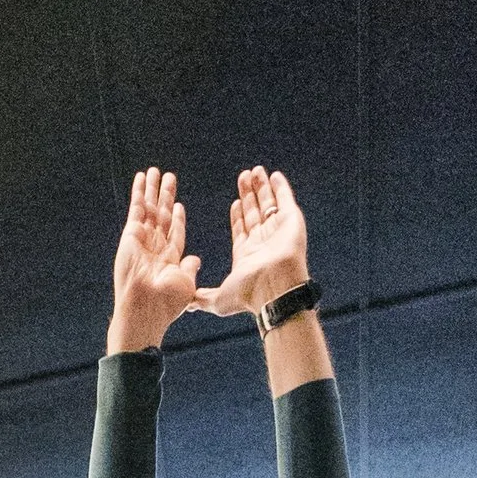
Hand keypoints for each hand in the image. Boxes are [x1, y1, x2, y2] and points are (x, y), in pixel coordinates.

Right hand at [106, 166, 200, 354]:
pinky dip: (139, 192)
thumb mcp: (186, 283)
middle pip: (162, 215)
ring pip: (149, 208)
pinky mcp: (131, 234)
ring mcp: (141, 240)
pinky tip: (141, 177)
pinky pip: (136, 208)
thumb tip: (196, 260)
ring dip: (152, 189)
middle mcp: (154, 248)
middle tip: (168, 177)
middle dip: (165, 197)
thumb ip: (190, 267)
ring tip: (155, 171)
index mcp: (168, 259)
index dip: (177, 218)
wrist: (146, 307)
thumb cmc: (166, 303)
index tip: (179, 204)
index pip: (174, 232)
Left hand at [194, 164, 309, 321]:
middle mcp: (263, 241)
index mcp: (248, 254)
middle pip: (254, 212)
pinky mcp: (291, 220)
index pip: (242, 229)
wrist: (274, 289)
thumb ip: (203, 298)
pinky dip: (281, 187)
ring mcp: (278, 230)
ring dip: (261, 187)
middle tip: (242, 177)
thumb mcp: (219, 299)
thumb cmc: (248, 295)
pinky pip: (286, 199)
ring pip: (268, 204)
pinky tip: (274, 176)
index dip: (238, 215)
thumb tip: (185, 306)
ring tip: (254, 171)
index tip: (234, 201)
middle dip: (248, 195)